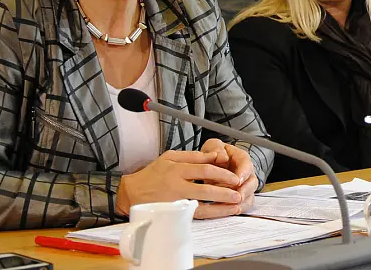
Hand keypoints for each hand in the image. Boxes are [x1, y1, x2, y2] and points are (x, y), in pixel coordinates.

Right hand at [115, 150, 242, 218]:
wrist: (131, 193)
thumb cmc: (152, 174)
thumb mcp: (170, 157)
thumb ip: (193, 156)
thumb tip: (214, 155)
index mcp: (177, 168)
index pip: (204, 169)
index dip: (222, 173)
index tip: (234, 177)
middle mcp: (176, 185)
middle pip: (205, 188)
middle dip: (225, 191)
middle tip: (238, 192)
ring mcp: (174, 201)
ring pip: (201, 205)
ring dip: (220, 206)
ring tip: (234, 205)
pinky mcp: (172, 214)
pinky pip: (194, 215)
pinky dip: (208, 214)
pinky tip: (219, 213)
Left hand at [200, 139, 257, 212]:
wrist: (213, 163)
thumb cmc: (215, 154)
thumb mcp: (213, 146)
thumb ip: (216, 149)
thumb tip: (222, 157)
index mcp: (241, 158)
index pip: (247, 165)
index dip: (243, 173)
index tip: (237, 180)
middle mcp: (246, 173)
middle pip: (252, 182)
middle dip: (245, 191)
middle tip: (238, 197)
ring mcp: (244, 185)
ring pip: (249, 195)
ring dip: (242, 202)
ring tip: (234, 207)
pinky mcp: (240, 196)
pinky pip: (244, 204)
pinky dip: (238, 209)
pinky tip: (231, 211)